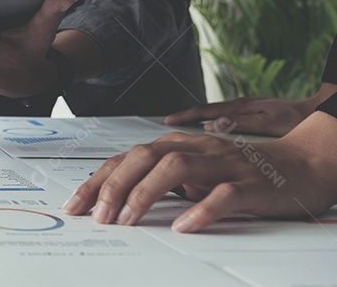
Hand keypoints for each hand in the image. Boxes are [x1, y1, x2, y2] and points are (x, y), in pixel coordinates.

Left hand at [62, 129, 336, 232]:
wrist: (298, 164)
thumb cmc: (237, 171)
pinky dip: (201, 209)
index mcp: (175, 146)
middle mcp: (194, 149)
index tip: (75, 206)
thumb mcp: (190, 173)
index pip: (125, 159)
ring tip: (128, 220)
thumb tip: (112, 202)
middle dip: (115, 186)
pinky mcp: (249, 183)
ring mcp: (221, 164)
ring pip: (176, 167)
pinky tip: (183, 226)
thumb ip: (156, 181)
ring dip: (146, 193)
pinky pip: (223, 194)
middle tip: (99, 218)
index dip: (97, 182)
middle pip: (143, 157)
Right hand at [165, 97, 314, 136]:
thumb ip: (239, 124)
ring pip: (216, 113)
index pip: (205, 111)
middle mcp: (242, 105)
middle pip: (207, 110)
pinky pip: (227, 116)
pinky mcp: (256, 112)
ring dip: (197, 119)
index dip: (185, 118)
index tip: (167, 123)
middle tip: (166, 124)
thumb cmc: (298, 119)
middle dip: (185, 117)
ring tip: (181, 126)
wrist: (322, 110)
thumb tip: (209, 126)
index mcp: (242, 107)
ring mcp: (249, 108)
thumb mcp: (269, 123)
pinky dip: (213, 122)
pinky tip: (211, 130)